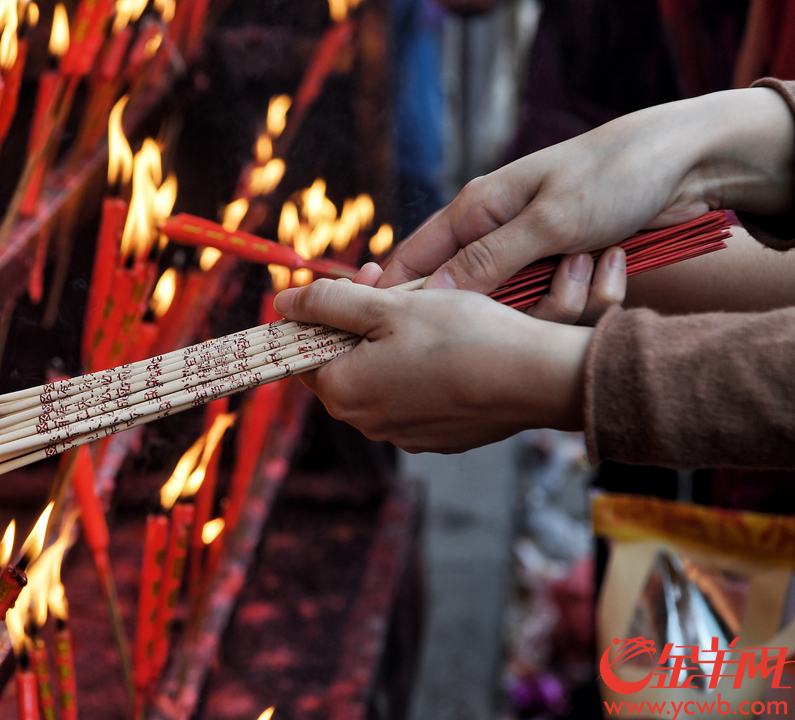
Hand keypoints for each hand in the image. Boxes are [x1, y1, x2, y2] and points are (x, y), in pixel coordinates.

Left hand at [274, 278, 592, 453]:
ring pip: (381, 379)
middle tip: (394, 289)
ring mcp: (404, 434)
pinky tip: (451, 347)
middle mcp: (367, 423)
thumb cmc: (462, 337)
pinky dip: (421, 370)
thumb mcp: (387, 306)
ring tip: (427, 313)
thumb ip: (328, 303)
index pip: (304, 353)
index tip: (356, 286)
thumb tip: (284, 302)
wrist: (537, 378)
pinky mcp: (438, 437)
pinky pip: (414, 396)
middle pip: (344, 364)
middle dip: (360, 323)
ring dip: (392, 344)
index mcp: (344, 392)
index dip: (323, 314)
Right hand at [379, 88, 794, 294]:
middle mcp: (495, 237)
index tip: (409, 332)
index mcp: (474, 213)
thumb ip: (486, 261)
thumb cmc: (610, 176)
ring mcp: (531, 257)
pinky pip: (566, 309)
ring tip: (594, 261)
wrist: (685, 163)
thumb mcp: (546, 221)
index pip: (414, 262)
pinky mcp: (564, 272)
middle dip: (516, 308)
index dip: (402, 298)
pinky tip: (616, 260)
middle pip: (473, 301)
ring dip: (568, 299)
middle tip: (559, 280)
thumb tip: (429, 296)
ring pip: (525, 312)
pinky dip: (596, 292)